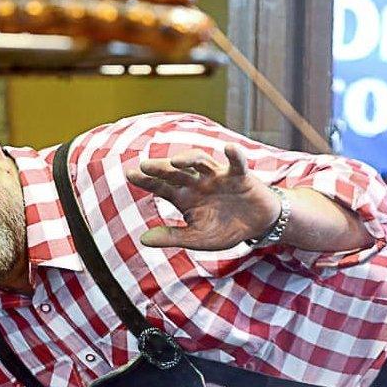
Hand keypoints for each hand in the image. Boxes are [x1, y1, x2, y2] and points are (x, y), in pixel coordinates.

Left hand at [128, 143, 280, 249]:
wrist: (257, 227)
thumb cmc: (225, 230)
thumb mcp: (196, 238)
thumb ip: (171, 237)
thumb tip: (142, 239)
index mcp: (183, 197)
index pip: (160, 186)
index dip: (146, 180)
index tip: (129, 173)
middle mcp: (197, 183)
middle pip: (175, 172)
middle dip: (161, 168)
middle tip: (145, 165)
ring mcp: (217, 177)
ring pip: (200, 162)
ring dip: (188, 159)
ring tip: (176, 162)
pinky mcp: (239, 176)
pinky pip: (236, 162)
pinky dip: (234, 154)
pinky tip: (229, 148)